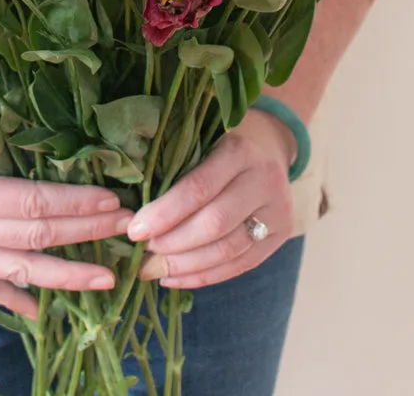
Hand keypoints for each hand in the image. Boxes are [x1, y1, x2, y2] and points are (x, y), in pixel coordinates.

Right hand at [0, 78, 132, 318]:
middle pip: (34, 239)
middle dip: (85, 237)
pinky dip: (13, 299)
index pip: (35, 205)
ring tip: (105, 279)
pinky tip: (42, 312)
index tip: (114, 202)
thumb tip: (56, 139)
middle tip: (127, 232)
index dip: (78, 205)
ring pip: (15, 271)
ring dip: (64, 276)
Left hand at [126, 109, 294, 288]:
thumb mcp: (201, 136)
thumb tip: (132, 208)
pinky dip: (205, 276)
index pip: (198, 189)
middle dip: (173, 244)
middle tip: (142, 254)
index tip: (135, 230)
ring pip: (228, 250)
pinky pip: (241, 264)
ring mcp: (278, 209)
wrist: (270, 141)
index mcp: (240, 150)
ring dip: (186, 266)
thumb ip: (175, 165)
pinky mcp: (281, 233)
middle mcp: (264, 180)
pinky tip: (176, 278)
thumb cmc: (221, 138)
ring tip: (154, 269)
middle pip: (215, 224)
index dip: (165, 213)